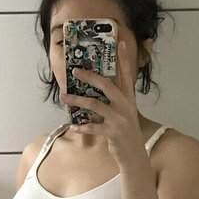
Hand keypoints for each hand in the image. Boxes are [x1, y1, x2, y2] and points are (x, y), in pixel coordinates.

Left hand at [59, 41, 144, 166]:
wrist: (134, 155)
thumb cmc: (125, 132)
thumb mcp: (124, 112)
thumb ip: (115, 99)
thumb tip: (98, 88)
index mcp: (128, 99)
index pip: (127, 75)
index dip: (124, 59)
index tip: (121, 43)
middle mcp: (125, 106)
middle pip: (107, 86)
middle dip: (90, 76)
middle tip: (75, 71)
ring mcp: (119, 119)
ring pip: (95, 105)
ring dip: (77, 100)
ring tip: (64, 97)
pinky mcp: (113, 133)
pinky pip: (93, 127)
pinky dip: (82, 127)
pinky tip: (73, 126)